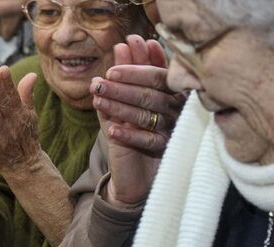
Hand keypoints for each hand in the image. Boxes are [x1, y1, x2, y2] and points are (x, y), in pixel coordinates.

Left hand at [0, 67, 41, 174]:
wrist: (25, 165)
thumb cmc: (25, 136)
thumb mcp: (30, 115)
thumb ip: (27, 94)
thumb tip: (31, 74)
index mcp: (21, 112)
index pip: (13, 94)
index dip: (7, 82)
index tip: (2, 69)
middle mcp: (12, 121)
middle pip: (4, 102)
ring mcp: (2, 133)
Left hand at [90, 36, 185, 205]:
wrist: (140, 173)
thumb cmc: (137, 129)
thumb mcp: (131, 101)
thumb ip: (129, 76)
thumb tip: (122, 46)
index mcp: (171, 93)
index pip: (156, 76)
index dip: (136, 69)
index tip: (113, 66)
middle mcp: (175, 109)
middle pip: (149, 94)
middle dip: (122, 87)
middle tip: (99, 83)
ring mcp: (172, 129)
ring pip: (146, 115)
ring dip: (119, 106)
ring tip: (98, 100)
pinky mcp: (165, 150)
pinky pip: (147, 140)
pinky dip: (128, 134)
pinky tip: (110, 130)